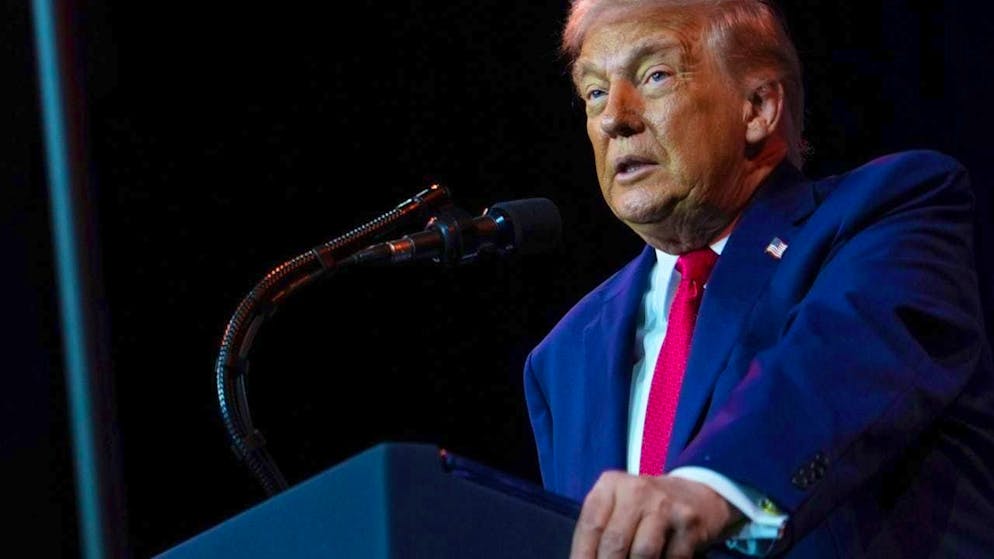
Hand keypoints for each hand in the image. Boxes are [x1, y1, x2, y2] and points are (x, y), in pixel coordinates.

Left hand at [570, 471, 743, 558]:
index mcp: (611, 485)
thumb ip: (599, 533)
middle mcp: (637, 490)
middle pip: (615, 543)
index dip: (582, 556)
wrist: (695, 495)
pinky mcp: (689, 523)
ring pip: (643, 554)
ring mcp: (665, 505)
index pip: (591, 527)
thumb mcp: (617, 507)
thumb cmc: (644, 508)